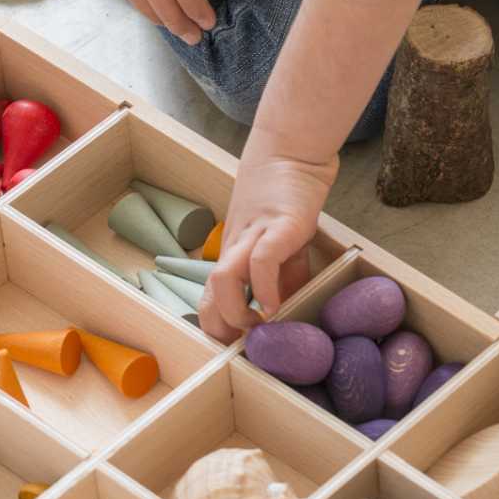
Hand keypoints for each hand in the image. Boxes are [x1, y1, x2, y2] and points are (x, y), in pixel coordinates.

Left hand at [199, 130, 338, 342]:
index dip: (218, 330)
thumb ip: (282, 276)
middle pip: (208, 298)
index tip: (239, 346)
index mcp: (233, 256)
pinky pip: (261, 261)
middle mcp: (236, 249)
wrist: (290, 152)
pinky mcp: (279, 225)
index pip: (208, 302)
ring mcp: (254, 236)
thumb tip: (283, 310)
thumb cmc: (282, 199)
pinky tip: (278, 302)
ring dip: (237, 312)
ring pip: (223, 280)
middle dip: (223, 330)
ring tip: (261, 324)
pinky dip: (266, 288)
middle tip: (248, 343)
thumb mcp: (281, 245)